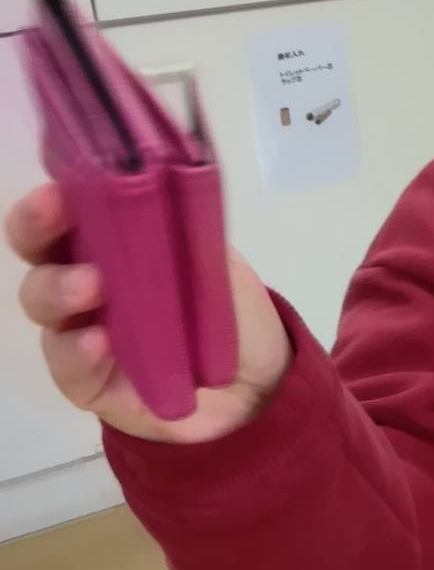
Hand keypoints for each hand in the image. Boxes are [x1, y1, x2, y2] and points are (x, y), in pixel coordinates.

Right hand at [6, 182, 291, 445]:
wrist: (260, 383)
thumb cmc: (232, 313)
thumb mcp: (221, 265)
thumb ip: (190, 235)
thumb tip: (172, 197)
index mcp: (112, 244)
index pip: (68, 211)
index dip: (55, 195)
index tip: (62, 185)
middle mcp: (85, 283)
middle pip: (39, 252)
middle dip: (36, 228)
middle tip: (55, 214)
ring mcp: (81, 333)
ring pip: (43, 305)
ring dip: (60, 289)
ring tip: (91, 287)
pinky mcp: (88, 384)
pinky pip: (68, 367)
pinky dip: (78, 352)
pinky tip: (98, 343)